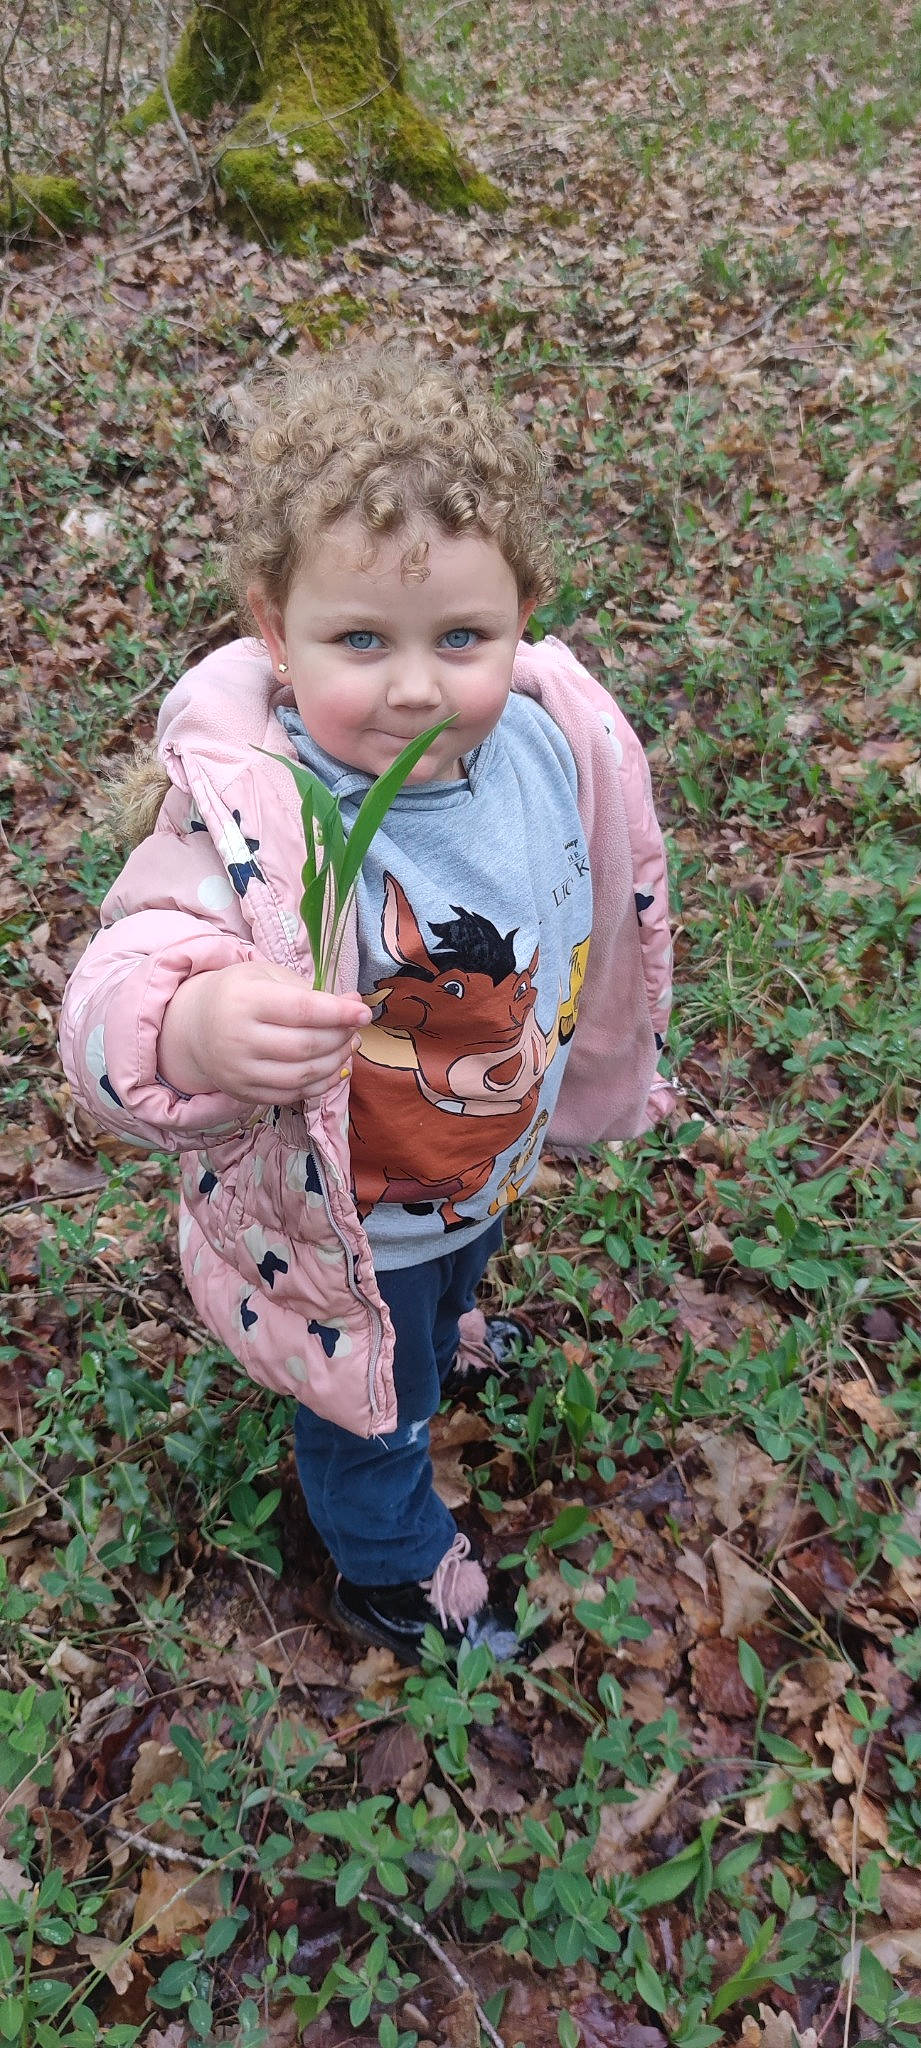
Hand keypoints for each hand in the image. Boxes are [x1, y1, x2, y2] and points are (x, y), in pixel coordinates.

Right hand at [158, 961, 371, 1107]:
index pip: (302, 1010)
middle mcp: (238, 1038)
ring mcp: (239, 1071)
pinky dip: (320, 1084)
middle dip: (340, 1038)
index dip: (339, 1013)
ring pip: (302, 1075)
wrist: (194, 1027)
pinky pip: (292, 1095)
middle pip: (306, 1046)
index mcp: (244, 1001)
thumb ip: (311, 990)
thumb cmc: (239, 994)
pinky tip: (333, 1068)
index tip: (363, 1013)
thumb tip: (354, 1004)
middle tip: (355, 1029)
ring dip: (335, 1062)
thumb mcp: (268, 976)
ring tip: (348, 1046)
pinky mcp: (243, 1093)